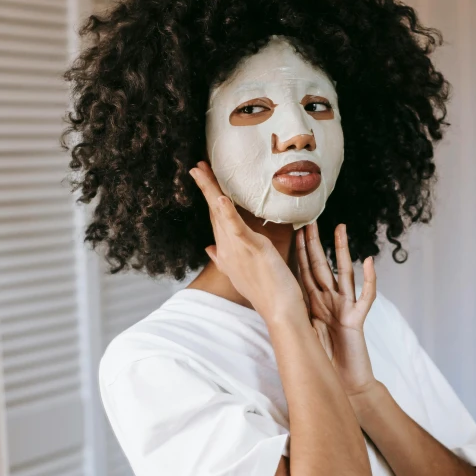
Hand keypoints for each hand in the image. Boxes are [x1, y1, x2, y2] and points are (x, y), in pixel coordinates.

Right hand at [189, 161, 307, 323]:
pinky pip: (237, 228)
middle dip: (205, 187)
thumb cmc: (265, 291)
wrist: (278, 310)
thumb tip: (210, 248)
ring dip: (210, 190)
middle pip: (213, 211)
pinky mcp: (251, 248)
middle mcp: (226, 249)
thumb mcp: (242, 272)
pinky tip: (220, 199)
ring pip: (220, 214)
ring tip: (200, 170)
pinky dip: (227, 213)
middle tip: (197, 166)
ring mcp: (237, 248)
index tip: (203, 178)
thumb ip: (224, 259)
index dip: (208, 197)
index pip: (215, 219)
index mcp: (226, 251)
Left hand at [296, 222, 377, 396]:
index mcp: (314, 303)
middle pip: (321, 266)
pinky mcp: (357, 319)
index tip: (293, 230)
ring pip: (343, 273)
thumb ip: (293, 314)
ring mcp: (345, 307)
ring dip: (342, 251)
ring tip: (340, 229)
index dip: (298, 252)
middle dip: (315, 244)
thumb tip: (269, 298)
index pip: (303, 272)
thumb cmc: (323, 358)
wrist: (344, 383)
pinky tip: (369, 261)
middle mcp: (329, 301)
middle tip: (310, 220)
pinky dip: (369, 279)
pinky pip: (366, 296)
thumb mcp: (302, 331)